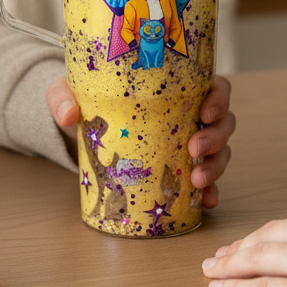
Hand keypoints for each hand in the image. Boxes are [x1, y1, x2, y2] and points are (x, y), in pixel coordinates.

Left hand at [47, 74, 234, 206]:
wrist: (80, 129)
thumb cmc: (86, 101)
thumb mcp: (70, 91)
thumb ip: (64, 97)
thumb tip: (68, 115)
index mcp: (178, 87)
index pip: (215, 86)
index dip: (219, 98)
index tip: (205, 111)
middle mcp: (191, 114)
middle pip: (223, 122)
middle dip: (215, 137)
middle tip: (194, 149)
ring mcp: (190, 143)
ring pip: (219, 151)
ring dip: (215, 166)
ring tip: (195, 180)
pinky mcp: (181, 169)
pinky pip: (207, 180)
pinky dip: (210, 191)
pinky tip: (206, 200)